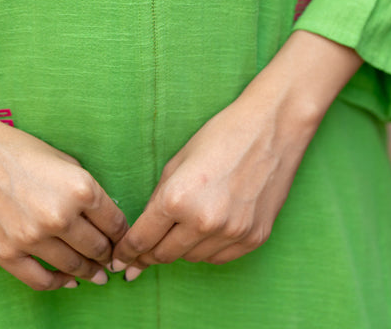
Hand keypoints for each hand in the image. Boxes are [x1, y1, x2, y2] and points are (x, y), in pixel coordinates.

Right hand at [0, 38, 128, 291]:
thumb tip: (103, 217)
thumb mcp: (62, 159)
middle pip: (97, 248)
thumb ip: (85, 189)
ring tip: (95, 274)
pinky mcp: (8, 254)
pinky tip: (68, 282)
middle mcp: (60, 215)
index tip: (123, 241)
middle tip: (111, 259)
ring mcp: (33, 238)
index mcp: (79, 187)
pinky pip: (42, 281)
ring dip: (88, 272)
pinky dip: (60, 284)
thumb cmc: (17, 149)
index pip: (114, 222)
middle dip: (108, 255)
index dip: (122, 235)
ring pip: (73, 267)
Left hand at [109, 94, 315, 277]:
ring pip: (191, 258)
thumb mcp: (178, 162)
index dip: (126, 253)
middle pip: (164, 255)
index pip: (142, 239)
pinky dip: (207, 249)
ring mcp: (231, 233)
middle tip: (139, 257)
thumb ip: (158, 200)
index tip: (119, 261)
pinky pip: (219, 257)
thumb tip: (142, 235)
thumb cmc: (221, 136)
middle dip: (148, 256)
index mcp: (178, 198)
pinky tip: (206, 232)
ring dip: (180, 249)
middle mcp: (204, 222)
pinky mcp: (253, 238)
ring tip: (181, 230)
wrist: (271, 129)